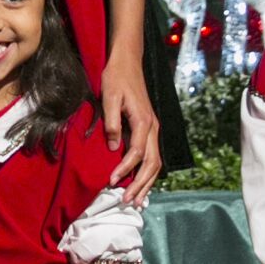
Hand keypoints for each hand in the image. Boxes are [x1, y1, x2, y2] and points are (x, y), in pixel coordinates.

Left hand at [99, 45, 160, 201]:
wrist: (127, 62)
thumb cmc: (116, 77)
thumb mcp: (108, 97)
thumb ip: (111, 123)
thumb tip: (114, 148)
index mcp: (143, 121)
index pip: (137, 152)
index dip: (125, 169)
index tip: (111, 181)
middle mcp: (152, 127)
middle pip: (152, 163)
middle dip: (140, 184)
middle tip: (127, 201)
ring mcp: (153, 128)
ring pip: (155, 162)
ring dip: (146, 183)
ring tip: (135, 200)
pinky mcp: (149, 128)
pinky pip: (152, 155)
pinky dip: (147, 173)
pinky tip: (139, 183)